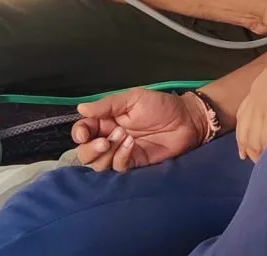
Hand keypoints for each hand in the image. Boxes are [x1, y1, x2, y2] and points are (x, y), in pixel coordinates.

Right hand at [71, 89, 208, 171]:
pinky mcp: (134, 165)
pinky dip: (120, 157)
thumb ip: (108, 104)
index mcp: (107, 121)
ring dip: (106, 152)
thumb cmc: (161, 106)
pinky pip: (117, 168)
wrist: (186, 120)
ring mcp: (121, 153)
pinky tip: (132, 145)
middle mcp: (110, 139)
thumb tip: (80, 108)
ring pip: (98, 164)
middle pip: (85, 152)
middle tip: (104, 140)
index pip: (83, 131)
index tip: (83, 134)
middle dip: (90, 148)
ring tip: (124, 136)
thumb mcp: (133, 98)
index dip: (79, 133)